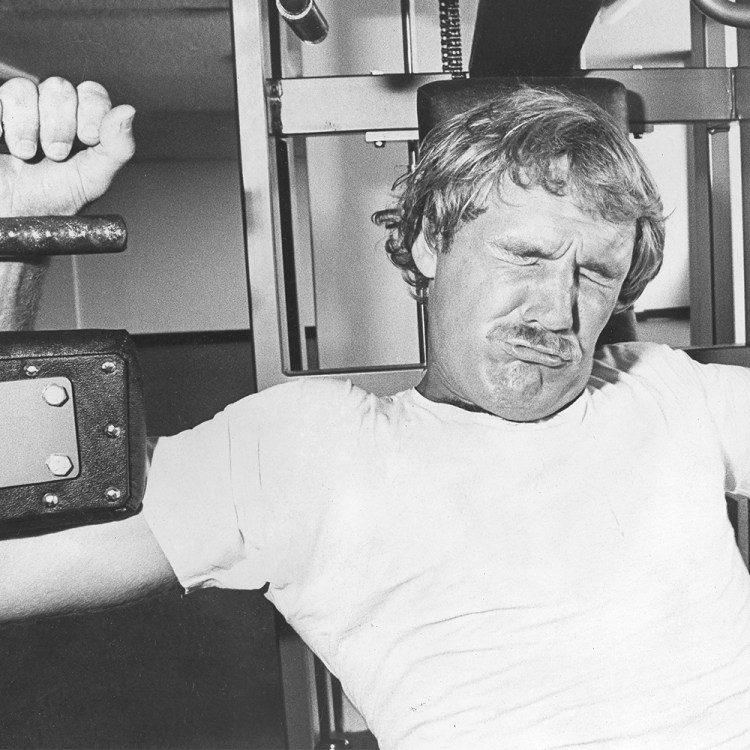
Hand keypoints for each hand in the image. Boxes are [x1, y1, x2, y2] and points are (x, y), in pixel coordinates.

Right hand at [0, 77, 134, 217]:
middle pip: (60, 88)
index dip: (92, 111)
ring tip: (26, 153)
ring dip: (27, 126)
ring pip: (24, 88)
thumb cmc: (48, 201)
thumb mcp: (92, 180)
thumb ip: (116, 148)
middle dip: (60, 126)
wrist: (9, 214)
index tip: (88, 139)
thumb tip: (129, 111)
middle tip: (55, 154)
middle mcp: (49, 111)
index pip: (92, 93)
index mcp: (79, 124)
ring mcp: (17, 108)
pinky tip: (3, 140)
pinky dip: (2, 121)